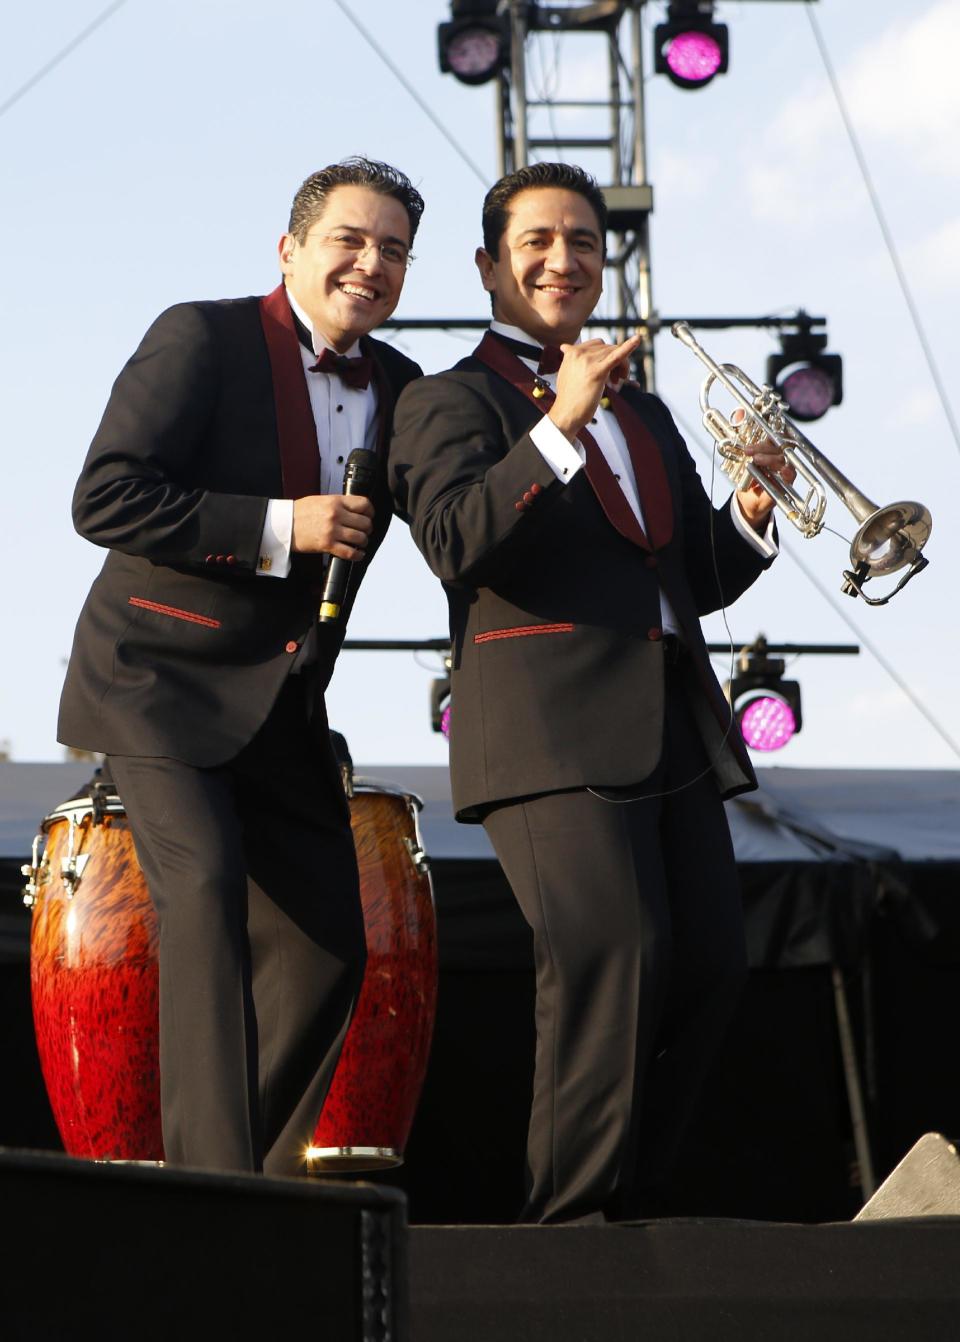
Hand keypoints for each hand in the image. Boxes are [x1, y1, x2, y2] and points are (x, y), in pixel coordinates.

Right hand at [291, 493, 373, 558]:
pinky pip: (350, 552)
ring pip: (360, 538)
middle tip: (364, 531)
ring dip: (363, 542)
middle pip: (365, 522)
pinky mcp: (327, 545)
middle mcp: (336, 515)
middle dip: (367, 528)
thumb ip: (338, 503)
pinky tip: (358, 554)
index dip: (370, 511)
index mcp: (335, 501)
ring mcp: (332, 530)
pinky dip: (357, 555)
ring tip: (360, 542)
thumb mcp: (321, 500)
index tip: (369, 515)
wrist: (283, 524)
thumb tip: (354, 509)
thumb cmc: (299, 513)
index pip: (363, 504)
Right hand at [548, 334, 642, 440]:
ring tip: (617, 382)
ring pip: (615, 352)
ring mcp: (587, 361)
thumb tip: (564, 347)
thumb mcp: (566, 372)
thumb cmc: (568, 397)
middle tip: (616, 380)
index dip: (606, 355)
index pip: (598, 344)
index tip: (609, 371)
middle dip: (616, 362)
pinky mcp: (597, 372)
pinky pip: (616, 356)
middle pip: (608, 348)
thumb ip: (569, 359)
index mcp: (572, 352)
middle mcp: (579, 353)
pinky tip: (638, 339)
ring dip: (622, 366)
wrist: (565, 414)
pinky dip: (629, 346)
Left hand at [731, 408, 796, 531]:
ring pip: (782, 458)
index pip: (774, 433)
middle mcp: (780, 455)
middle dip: (762, 446)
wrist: (748, 499)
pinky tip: (775, 470)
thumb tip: (739, 412)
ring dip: (769, 458)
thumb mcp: (740, 455)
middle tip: (747, 451)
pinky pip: (790, 473)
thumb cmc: (747, 475)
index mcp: (771, 447)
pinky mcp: (788, 481)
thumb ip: (741, 434)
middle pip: (778, 444)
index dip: (769, 427)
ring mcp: (786, 467)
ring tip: (755, 460)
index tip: (757, 429)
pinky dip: (783, 471)